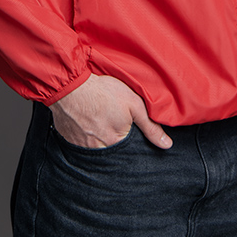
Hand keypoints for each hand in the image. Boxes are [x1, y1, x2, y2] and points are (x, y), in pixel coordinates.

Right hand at [49, 74, 172, 149]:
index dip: (129, 137)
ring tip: (98, 120)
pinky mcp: (69, 141)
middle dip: (113, 139)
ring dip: (98, 138)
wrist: (71, 86)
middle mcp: (99, 150)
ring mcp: (82, 147)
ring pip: (96, 149)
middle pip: (112, 150)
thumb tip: (167, 145)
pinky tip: (85, 122)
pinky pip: (80, 145)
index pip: (129, 150)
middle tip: (109, 120)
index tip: (124, 125)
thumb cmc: (103, 92)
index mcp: (117, 142)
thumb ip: (150, 126)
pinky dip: (84, 136)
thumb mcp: (134, 104)